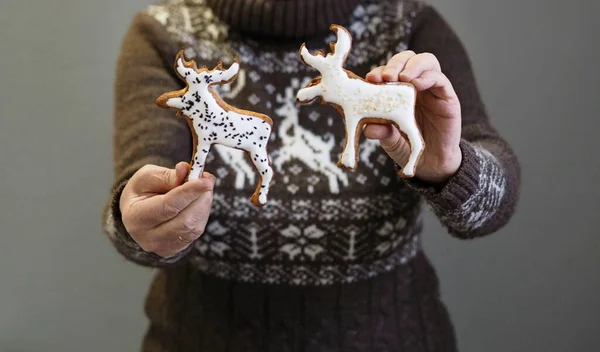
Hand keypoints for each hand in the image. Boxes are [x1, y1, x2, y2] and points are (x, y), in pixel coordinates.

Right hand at [119, 162, 214, 256]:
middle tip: (208, 181)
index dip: (189, 193)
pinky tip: (197, 203)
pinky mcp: (174, 249)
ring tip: (201, 190)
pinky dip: (202, 215)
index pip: (168, 206)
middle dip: (201, 199)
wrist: (136, 214)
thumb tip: (185, 170)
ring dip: (204, 206)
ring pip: (194, 228)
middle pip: (185, 221)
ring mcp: (162, 246)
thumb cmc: (142, 191)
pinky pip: (195, 233)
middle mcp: (148, 237)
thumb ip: (167, 175)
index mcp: (136, 217)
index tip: (206, 180)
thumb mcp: (147, 176)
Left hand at [364, 51, 462, 183]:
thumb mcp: (391, 141)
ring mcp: (432, 89)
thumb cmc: (409, 147)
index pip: (389, 71)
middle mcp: (415, 85)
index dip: (379, 71)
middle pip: (408, 59)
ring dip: (413, 65)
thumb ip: (382, 133)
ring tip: (402, 77)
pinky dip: (428, 77)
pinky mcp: (447, 97)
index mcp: (398, 91)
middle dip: (396, 63)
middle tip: (387, 76)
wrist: (432, 163)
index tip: (371, 79)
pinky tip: (417, 84)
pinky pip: (440, 79)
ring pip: (426, 62)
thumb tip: (368, 128)